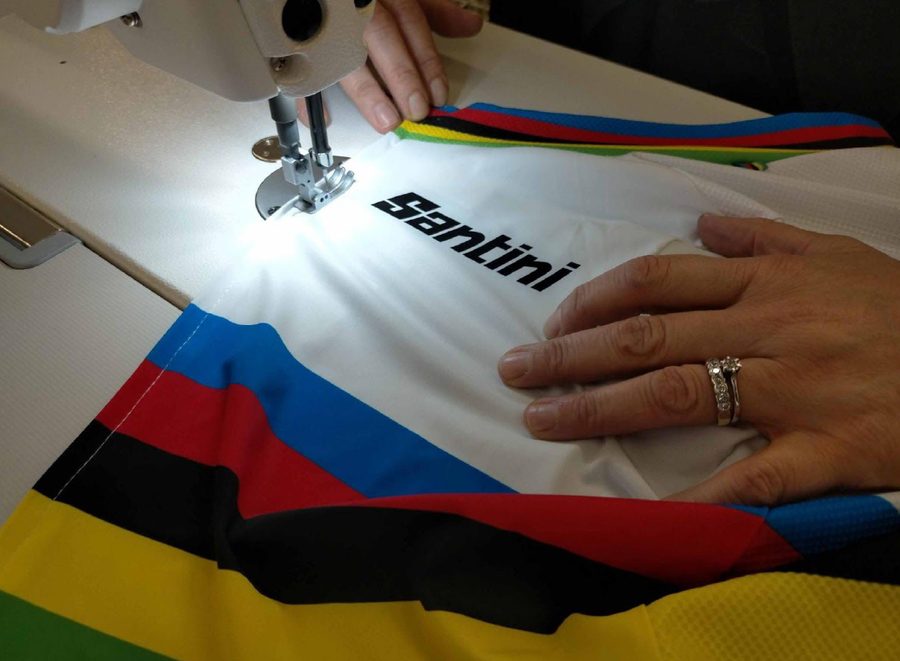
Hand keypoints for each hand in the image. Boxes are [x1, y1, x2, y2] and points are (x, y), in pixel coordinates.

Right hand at [309, 0, 481, 132]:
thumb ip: (434, 11)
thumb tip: (471, 25)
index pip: (410, 20)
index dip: (426, 59)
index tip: (438, 94)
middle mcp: (354, 2)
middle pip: (381, 36)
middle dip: (402, 75)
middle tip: (416, 110)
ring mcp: (324, 19)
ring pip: (345, 53)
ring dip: (366, 90)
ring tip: (385, 120)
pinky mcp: (296, 38)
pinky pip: (301, 65)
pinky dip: (309, 94)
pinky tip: (325, 118)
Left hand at [497, 215, 899, 505]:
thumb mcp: (837, 254)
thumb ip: (764, 237)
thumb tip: (700, 224)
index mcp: (767, 283)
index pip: (658, 282)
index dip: (594, 301)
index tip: (553, 322)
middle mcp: (767, 330)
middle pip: (648, 338)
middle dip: (571, 355)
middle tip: (516, 371)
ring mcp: (793, 390)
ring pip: (678, 395)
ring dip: (601, 409)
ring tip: (544, 420)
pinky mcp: (826, 449)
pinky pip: (753, 475)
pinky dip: (698, 495)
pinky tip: (645, 511)